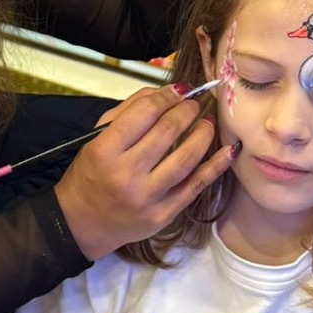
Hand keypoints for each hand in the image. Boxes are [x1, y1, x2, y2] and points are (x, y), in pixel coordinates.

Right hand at [54, 84, 237, 260]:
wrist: (83, 222)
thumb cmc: (91, 174)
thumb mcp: (98, 138)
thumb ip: (128, 111)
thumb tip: (167, 92)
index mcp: (105, 150)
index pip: (144, 113)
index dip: (168, 96)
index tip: (182, 90)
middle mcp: (126, 174)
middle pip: (167, 131)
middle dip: (187, 111)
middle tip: (196, 104)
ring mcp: (147, 197)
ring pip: (186, 158)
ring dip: (203, 133)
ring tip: (208, 122)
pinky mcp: (164, 214)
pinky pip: (196, 186)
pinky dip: (216, 166)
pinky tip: (229, 150)